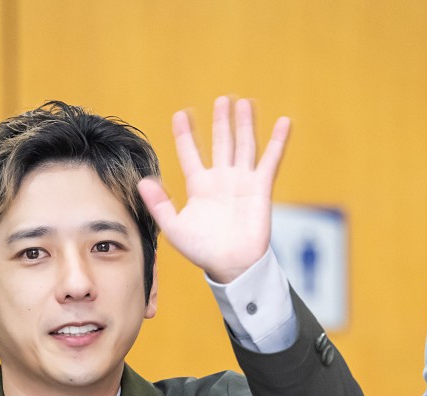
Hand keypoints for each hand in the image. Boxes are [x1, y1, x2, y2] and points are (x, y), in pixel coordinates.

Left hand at [138, 96, 290, 282]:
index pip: (190, 154)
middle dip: (220, 121)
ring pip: (244, 145)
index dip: (185, 135)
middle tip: (222, 99)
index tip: (181, 115)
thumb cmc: (202, 251)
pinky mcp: (260, 187)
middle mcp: (221, 179)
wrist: (231, 265)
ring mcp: (241, 181)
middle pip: (221, 143)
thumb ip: (159, 205)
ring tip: (244, 103)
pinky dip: (278, 141)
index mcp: (199, 187)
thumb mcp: (174, 228)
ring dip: (244, 124)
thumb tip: (142, 181)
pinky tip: (284, 121)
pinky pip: (270, 160)